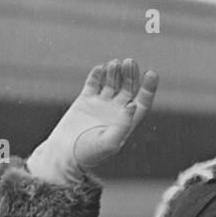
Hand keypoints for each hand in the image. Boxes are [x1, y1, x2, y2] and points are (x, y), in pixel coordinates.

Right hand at [26, 57, 158, 183]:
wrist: (64, 154)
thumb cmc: (89, 153)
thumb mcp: (109, 143)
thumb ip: (122, 126)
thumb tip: (133, 104)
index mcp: (126, 122)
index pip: (142, 102)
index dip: (148, 88)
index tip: (151, 73)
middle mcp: (116, 111)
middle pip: (128, 88)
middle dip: (130, 75)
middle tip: (129, 62)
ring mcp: (101, 104)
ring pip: (112, 82)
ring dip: (114, 72)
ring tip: (114, 63)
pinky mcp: (86, 99)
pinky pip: (94, 82)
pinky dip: (97, 74)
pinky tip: (100, 68)